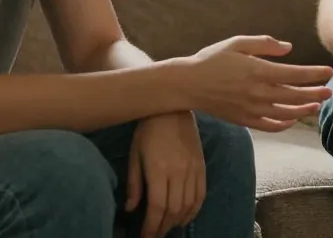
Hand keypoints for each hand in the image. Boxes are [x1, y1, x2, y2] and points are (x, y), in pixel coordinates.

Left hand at [126, 112, 204, 237]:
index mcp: (159, 169)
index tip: (144, 237)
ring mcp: (193, 169)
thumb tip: (131, 208)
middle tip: (154, 235)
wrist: (172, 109)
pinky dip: (194, 210)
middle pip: (173, 210)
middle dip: (163, 228)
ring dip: (177, 222)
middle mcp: (179, 171)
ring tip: (167, 228)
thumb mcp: (135, 154)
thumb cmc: (148, 130)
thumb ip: (134, 183)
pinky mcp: (202, 166)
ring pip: (188, 205)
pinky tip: (185, 217)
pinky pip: (201, 195)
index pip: (157, 207)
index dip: (151, 227)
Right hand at [187, 36, 332, 131]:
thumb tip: (289, 48)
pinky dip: (284, 123)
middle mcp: (258, 92)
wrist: (188, 84)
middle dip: (315, 93)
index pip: (295, 74)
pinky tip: (292, 119)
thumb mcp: (237, 43)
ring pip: (286, 112)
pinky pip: (270, 125)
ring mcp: (252, 109)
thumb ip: (264, 44)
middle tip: (330, 91)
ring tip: (316, 106)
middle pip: (295, 95)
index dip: (314, 74)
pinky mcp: (244, 120)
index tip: (328, 72)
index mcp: (258, 70)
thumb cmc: (212, 59)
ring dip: (304, 109)